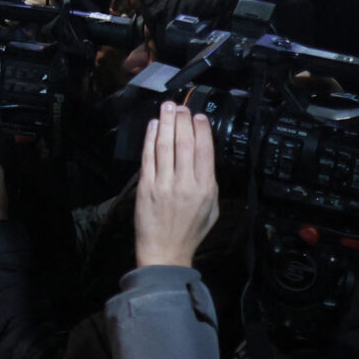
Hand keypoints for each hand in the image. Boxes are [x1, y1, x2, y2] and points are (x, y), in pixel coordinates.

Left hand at [133, 102, 220, 269]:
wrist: (165, 251)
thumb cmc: (191, 231)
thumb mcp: (212, 208)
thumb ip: (210, 182)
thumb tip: (206, 158)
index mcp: (205, 188)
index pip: (204, 152)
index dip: (201, 131)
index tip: (198, 116)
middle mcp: (185, 184)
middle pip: (184, 144)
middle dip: (182, 121)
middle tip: (180, 106)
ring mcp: (164, 184)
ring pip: (165, 147)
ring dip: (166, 124)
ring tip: (167, 108)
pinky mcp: (146, 187)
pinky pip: (148, 158)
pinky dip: (150, 139)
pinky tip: (153, 126)